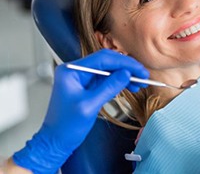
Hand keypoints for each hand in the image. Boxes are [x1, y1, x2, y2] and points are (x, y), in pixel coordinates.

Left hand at [13, 49, 148, 173]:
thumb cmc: (65, 126)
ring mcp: (83, 77)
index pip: (103, 58)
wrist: (56, 141)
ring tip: (139, 83)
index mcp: (72, 70)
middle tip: (142, 75)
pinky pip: (107, 79)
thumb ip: (109, 87)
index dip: (124, 63)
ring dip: (125, 75)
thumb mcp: (89, 106)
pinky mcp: (88, 85)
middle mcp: (77, 70)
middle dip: (126, 67)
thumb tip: (126, 74)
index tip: (139, 69)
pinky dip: (119, 82)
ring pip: (109, 70)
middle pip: (107, 61)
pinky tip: (130, 86)